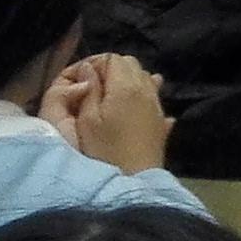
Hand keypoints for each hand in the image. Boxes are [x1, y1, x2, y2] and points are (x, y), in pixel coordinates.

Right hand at [45, 52, 171, 172]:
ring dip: (126, 80)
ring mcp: (157, 105)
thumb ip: (88, 91)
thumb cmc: (104, 152)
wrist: (135, 182)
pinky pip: (152, 96)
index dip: (93, 63)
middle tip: (91, 86)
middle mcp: (146, 89)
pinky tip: (130, 107)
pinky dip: (140, 94)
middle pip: (130, 64)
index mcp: (126, 86)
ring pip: (143, 78)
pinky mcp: (161, 121)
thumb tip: (89, 69)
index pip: (112, 58)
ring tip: (107, 97)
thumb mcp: (86, 121)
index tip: (79, 78)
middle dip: (109, 69)